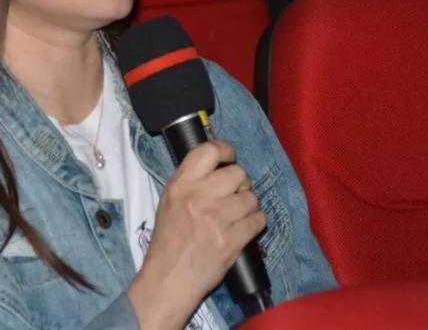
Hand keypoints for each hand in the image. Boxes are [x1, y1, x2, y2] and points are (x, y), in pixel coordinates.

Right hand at [128, 140, 266, 329]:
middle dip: (240, 184)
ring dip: (248, 205)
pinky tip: (245, 228)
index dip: (225, 150)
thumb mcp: (169, 202)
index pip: (209, 151)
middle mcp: (199, 196)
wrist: (170, 278)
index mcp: (180, 185)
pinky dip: (256, 223)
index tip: (229, 157)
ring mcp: (217, 218)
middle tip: (233, 195)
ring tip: (236, 216)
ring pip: (251, 197)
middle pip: (238, 173)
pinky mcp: (232, 240)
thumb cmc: (169, 240)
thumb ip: (191, 181)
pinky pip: (259, 220)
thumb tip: (219, 166)